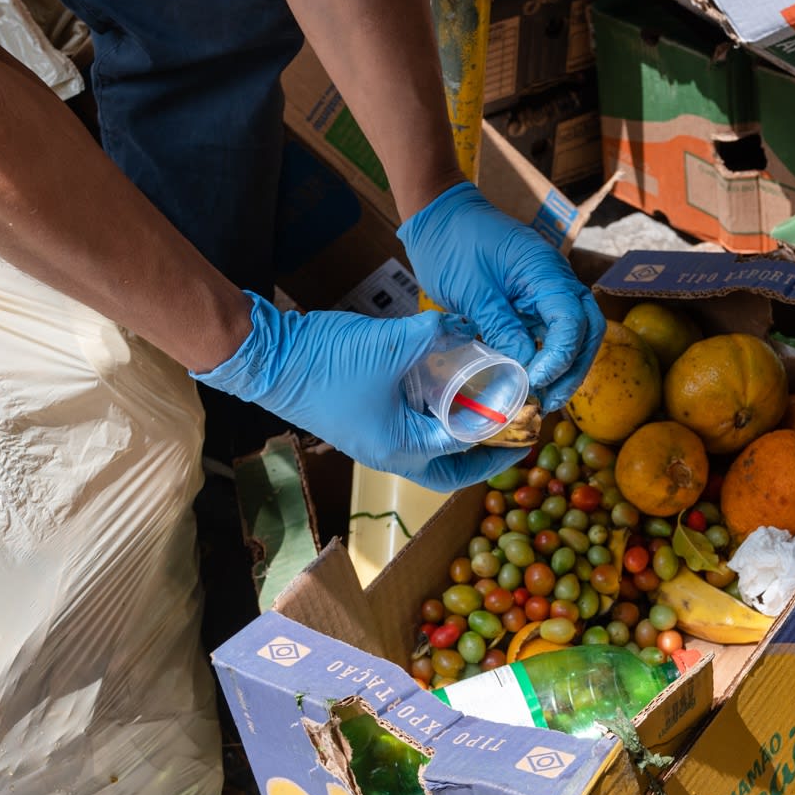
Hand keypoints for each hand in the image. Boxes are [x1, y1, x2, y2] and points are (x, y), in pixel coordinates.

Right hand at [195, 292, 524, 491]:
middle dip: (482, 456)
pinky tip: (447, 386)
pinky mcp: (363, 419)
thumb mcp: (392, 343)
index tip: (527, 417)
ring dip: (458, 432)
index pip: (464, 452)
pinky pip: (408, 425)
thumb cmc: (326, 361)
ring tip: (487, 410)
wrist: (267, 356)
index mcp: (401, 450)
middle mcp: (389, 454)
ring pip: (428, 446)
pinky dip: (433, 414)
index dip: (499, 434)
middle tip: (512, 435)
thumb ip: (438, 333)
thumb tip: (469, 326)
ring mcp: (373, 439)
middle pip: (448, 469)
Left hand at [399, 182, 604, 411]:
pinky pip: (551, 329)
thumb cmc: (451, 244)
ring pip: (574, 332)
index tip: (537, 381)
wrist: (438, 215)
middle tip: (550, 399)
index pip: (571, 319)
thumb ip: (502, 329)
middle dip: (574, 367)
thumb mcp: (472, 292)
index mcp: (544, 269)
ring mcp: (546, 287)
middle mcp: (554, 277)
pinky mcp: (532, 297)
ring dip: (565, 365)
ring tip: (544, 396)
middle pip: (586, 328)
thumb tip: (526, 369)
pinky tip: (534, 376)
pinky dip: (548, 354)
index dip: (560, 356)